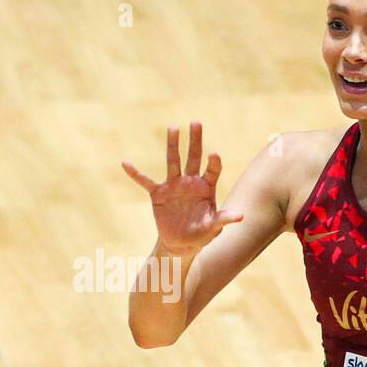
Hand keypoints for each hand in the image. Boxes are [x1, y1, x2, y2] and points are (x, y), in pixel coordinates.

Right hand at [121, 121, 243, 255]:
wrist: (181, 243)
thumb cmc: (201, 234)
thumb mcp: (214, 227)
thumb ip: (224, 219)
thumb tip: (241, 216)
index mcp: (206, 187)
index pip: (212, 170)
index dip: (213, 163)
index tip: (213, 155)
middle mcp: (190, 182)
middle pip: (193, 157)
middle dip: (195, 141)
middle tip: (196, 123)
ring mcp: (174, 185)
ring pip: (173, 161)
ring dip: (172, 145)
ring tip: (173, 128)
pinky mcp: (158, 193)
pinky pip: (145, 181)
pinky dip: (135, 174)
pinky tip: (125, 163)